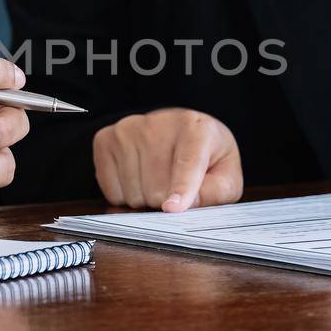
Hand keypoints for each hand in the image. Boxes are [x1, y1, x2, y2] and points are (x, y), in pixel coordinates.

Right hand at [93, 108, 241, 211]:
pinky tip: (137, 176)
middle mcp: (158, 123)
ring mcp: (128, 130)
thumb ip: (215, 192)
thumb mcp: (225, 175)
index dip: (181, 188)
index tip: (172, 207)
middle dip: (165, 202)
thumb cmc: (205, 157)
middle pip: (156, 189)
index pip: (187, 163)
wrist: (177, 131)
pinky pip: (112, 192)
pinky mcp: (105, 140)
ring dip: (145, 200)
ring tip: (157, 179)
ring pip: (133, 194)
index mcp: (196, 129)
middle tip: (174, 188)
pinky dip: (125, 195)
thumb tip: (185, 205)